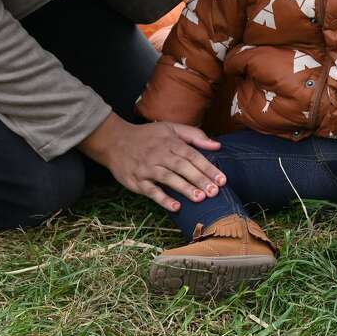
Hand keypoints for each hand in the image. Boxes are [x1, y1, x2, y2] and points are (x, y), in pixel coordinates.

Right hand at [79, 113, 225, 211]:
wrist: (114, 141)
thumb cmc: (147, 136)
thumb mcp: (170, 128)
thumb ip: (194, 135)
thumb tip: (217, 145)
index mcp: (170, 142)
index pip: (192, 155)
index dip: (207, 167)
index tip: (222, 180)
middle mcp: (159, 155)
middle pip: (182, 167)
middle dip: (199, 179)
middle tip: (214, 192)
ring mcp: (147, 169)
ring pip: (168, 178)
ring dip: (184, 189)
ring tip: (200, 198)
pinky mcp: (137, 181)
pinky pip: (151, 191)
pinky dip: (163, 199)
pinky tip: (176, 207)